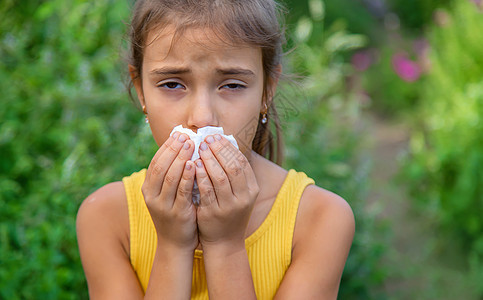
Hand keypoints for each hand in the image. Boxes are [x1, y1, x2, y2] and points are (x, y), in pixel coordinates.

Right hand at [142, 132, 197, 251]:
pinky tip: (193, 165)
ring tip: (191, 145)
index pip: (155, 162)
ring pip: (170, 177)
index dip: (166, 147)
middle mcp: (152, 196)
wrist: (175, 243)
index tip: (178, 134)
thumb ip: (171, 174)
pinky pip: (182, 192)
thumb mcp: (167, 193)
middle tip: (186, 136)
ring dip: (180, 159)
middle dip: (173, 149)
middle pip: (161, 167)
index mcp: (148, 188)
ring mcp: (163, 205)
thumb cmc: (175, 212)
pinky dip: (187, 177)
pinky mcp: (177, 213)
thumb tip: (182, 148)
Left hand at [194, 134, 259, 249]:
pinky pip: (206, 191)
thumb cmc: (229, 211)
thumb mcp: (239, 193)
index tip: (216, 136)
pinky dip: (200, 176)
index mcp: (252, 189)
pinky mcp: (213, 213)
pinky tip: (194, 165)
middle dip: (219, 150)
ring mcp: (229, 206)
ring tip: (199, 148)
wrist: (224, 242)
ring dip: (209, 160)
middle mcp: (244, 198)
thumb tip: (224, 143)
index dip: (229, 147)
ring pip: (220, 177)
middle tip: (206, 139)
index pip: (242, 162)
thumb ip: (233, 172)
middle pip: (233, 167)